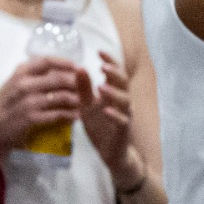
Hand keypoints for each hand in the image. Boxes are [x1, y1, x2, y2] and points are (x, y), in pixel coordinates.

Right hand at [0, 57, 85, 152]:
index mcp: (20, 72)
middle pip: (59, 78)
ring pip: (61, 96)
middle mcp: (24, 83)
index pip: (47, 60)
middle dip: (77, 83)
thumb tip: (59, 69)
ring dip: (76, 100)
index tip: (78, 67)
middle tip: (87, 88)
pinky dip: (69, 115)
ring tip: (84, 103)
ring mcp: (28, 101)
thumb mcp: (14, 83)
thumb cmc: (5, 106)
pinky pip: (57, 114)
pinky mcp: (31, 117)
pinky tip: (75, 116)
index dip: (66, 63)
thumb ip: (32, 75)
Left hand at [79, 51, 142, 186]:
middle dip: (114, 73)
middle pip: (124, 83)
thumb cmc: (100, 126)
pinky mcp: (123, 130)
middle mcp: (122, 101)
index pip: (115, 73)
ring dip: (114, 93)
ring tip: (101, 87)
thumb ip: (83, 88)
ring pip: (125, 101)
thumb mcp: (87, 105)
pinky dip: (115, 115)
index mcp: (113, 92)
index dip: (110, 61)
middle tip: (102, 66)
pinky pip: (123, 121)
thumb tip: (78, 66)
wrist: (110, 152)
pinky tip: (106, 111)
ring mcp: (124, 115)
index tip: (99, 52)